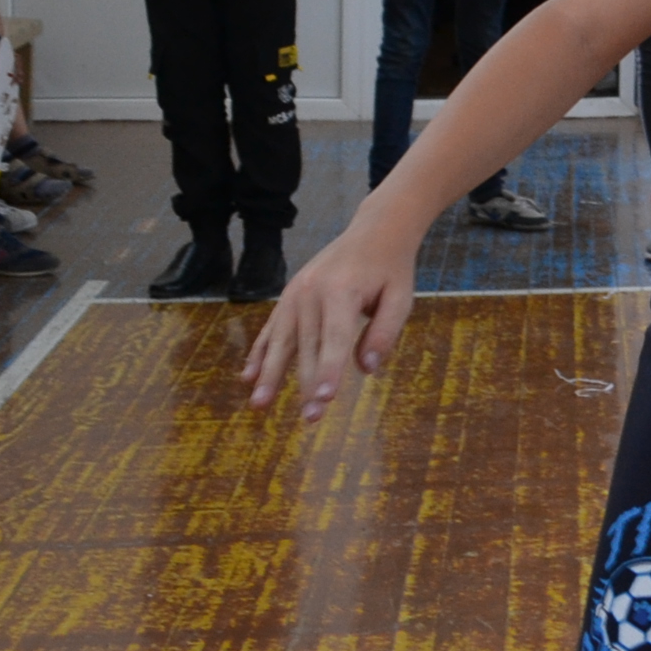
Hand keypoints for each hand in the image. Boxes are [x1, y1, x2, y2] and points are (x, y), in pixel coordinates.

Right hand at [244, 224, 419, 420]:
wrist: (374, 231)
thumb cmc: (391, 269)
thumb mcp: (401, 297)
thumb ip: (384, 332)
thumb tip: (366, 370)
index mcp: (342, 291)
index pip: (336, 338)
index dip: (330, 371)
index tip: (324, 400)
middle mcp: (312, 291)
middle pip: (308, 346)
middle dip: (307, 385)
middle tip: (309, 419)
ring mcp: (295, 293)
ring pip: (282, 340)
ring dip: (270, 375)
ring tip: (259, 405)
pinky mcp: (288, 296)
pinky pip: (271, 328)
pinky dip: (259, 353)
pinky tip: (248, 377)